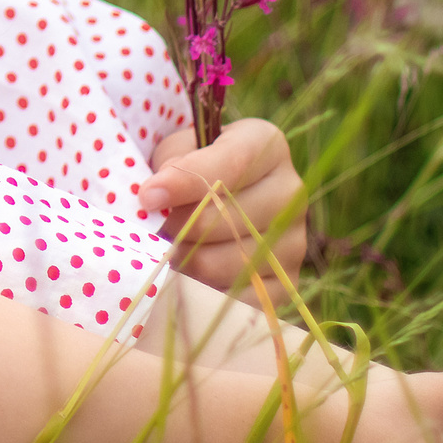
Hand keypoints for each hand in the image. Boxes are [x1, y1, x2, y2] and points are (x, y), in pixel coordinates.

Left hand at [141, 119, 306, 298]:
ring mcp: (295, 240)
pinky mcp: (289, 282)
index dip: (186, 181)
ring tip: (168, 253)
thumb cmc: (190, 165)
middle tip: (153, 232)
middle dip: (181, 227)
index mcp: (266, 145)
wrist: (217, 199)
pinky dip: (211, 292)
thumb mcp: (179, 148)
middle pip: (231, 218)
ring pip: (233, 262)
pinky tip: (190, 278)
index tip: (147, 197)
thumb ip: (171, 162)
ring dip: (190, 262)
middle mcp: (290, 191)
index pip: (233, 162)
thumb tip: (156, 196)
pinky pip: (245, 298)